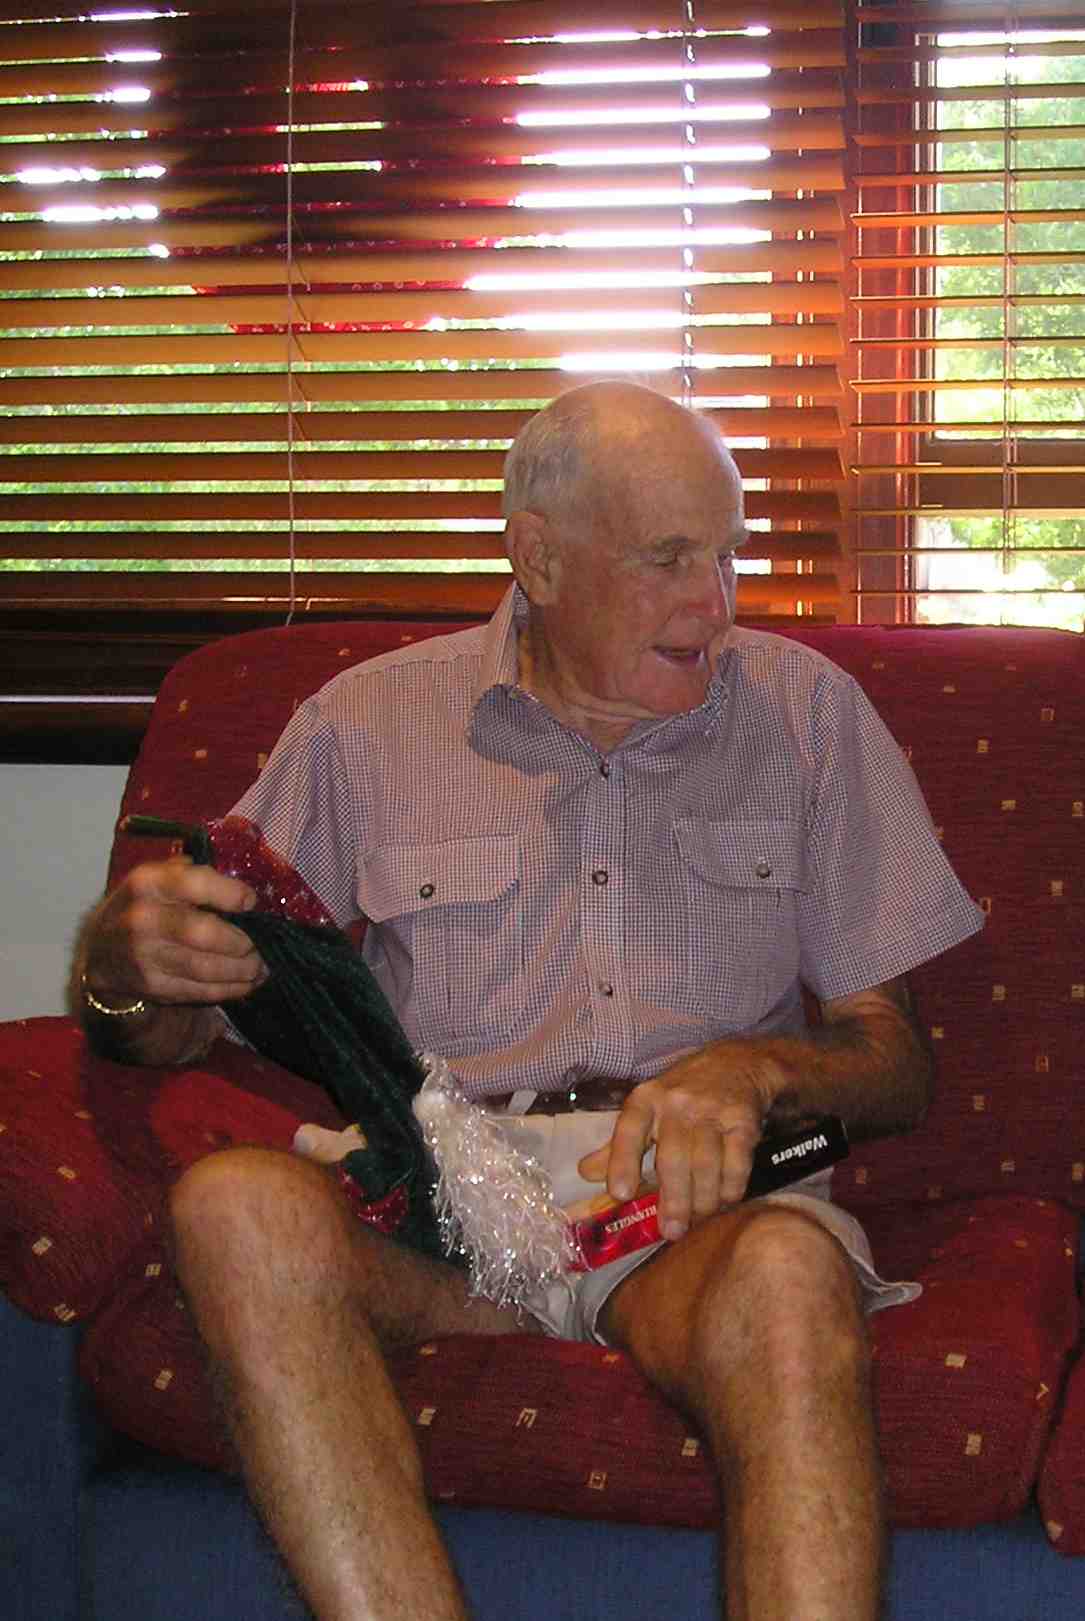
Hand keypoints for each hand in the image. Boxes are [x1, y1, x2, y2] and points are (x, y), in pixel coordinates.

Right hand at [83, 856, 266, 1006]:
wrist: (101, 952)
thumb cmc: (143, 905)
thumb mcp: (157, 877)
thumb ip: (194, 875)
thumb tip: (245, 886)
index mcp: (149, 883)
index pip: (195, 884)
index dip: (231, 894)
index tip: (251, 902)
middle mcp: (144, 919)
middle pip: (204, 934)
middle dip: (242, 942)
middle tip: (261, 945)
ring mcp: (146, 956)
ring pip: (206, 969)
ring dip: (243, 971)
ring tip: (260, 967)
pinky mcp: (153, 987)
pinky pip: (200, 991)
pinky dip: (230, 989)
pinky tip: (246, 983)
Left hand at [578, 1044, 776, 1241]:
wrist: (736, 1064)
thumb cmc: (682, 1095)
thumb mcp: (647, 1110)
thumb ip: (619, 1144)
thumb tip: (585, 1173)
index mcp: (646, 1100)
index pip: (629, 1130)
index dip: (622, 1162)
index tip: (620, 1194)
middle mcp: (676, 1102)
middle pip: (673, 1157)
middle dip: (673, 1199)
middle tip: (671, 1231)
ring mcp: (712, 1110)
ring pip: (706, 1164)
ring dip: (703, 1200)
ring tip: (698, 1219)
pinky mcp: (743, 1120)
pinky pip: (737, 1163)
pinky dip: (730, 1188)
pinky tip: (724, 1200)